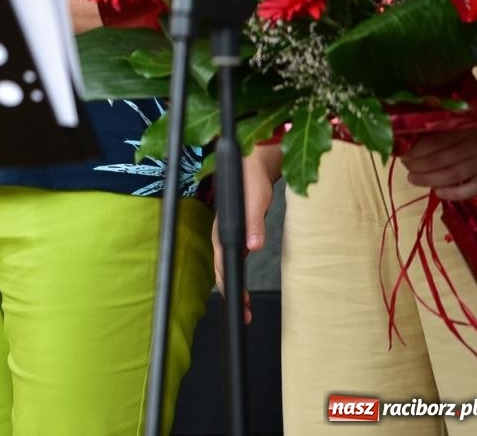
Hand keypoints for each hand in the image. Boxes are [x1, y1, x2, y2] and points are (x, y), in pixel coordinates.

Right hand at [213, 150, 276, 324]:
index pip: (221, 260)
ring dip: (233, 285)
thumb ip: (254, 223)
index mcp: (223, 227)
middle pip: (221, 267)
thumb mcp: (255, 200)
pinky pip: (233, 259)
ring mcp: (229, 234)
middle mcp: (223, 233)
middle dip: (230, 291)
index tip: (236, 299)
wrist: (252, 164)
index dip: (226, 280)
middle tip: (244, 313)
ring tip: (245, 306)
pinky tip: (243, 284)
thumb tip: (253, 245)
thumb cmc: (251, 179)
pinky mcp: (238, 234)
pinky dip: (236, 274)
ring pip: (226, 265)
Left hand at [400, 128, 476, 200]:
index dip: (415, 149)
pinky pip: (472, 189)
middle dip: (417, 165)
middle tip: (406, 165)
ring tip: (412, 179)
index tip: (400, 152)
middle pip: (440, 159)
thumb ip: (443, 129)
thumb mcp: (464, 124)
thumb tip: (409, 136)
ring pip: (452, 175)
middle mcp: (475, 147)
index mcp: (466, 130)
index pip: (435, 141)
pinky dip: (454, 193)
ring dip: (428, 179)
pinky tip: (438, 192)